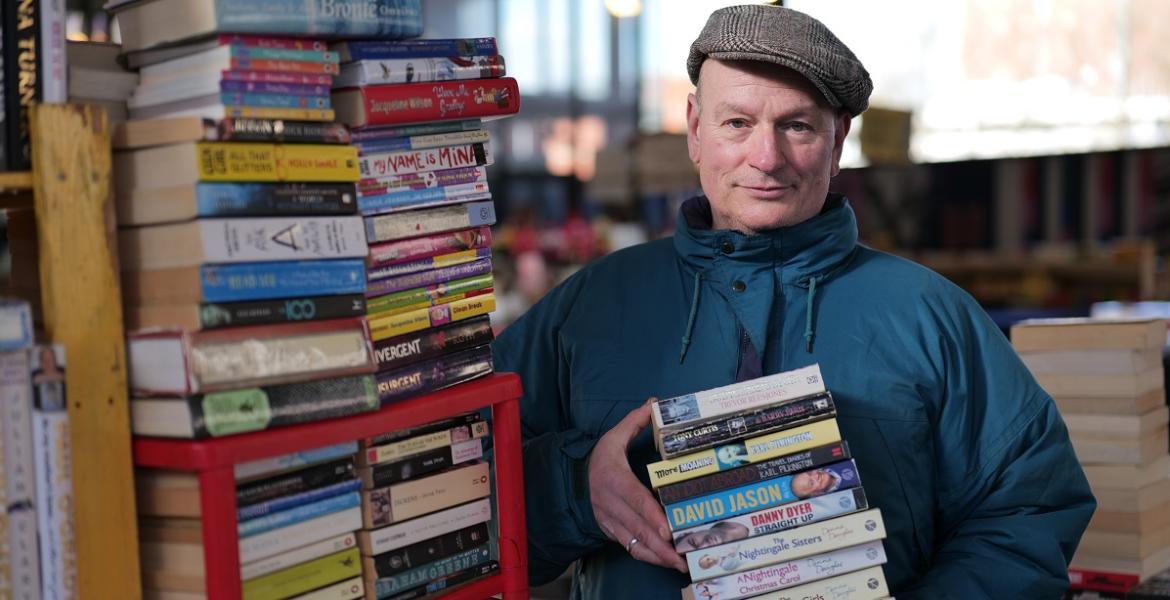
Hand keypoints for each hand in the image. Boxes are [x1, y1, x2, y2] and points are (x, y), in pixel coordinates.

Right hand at [588, 398, 687, 572]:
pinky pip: (631, 548)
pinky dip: (649, 557)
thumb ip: (634, 422)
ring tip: (680, 565)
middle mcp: (612, 505)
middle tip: (683, 556)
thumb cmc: (600, 460)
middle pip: (639, 528)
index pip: (635, 499)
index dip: (651, 515)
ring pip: (636, 543)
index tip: (667, 529)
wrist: (574, 481)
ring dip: (658, 557)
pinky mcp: (613, 532)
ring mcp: (612, 521)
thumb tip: (653, 403)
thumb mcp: (613, 437)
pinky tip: (667, 562)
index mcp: (614, 480)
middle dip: (662, 545)